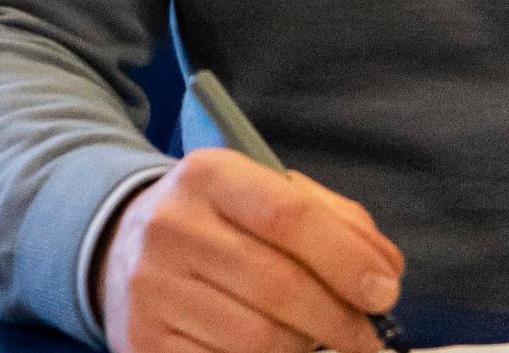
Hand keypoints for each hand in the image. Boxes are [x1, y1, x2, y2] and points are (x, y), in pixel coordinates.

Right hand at [95, 150, 402, 352]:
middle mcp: (171, 226)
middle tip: (367, 337)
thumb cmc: (219, 221)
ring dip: (302, 348)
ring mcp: (152, 289)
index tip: (385, 291)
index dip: (345, 257)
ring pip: (256, 339)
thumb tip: (385, 269)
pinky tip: (273, 352)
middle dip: (338, 318)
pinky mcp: (144, 344)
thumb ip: (333, 220)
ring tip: (313, 338)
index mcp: (208, 174)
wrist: (123, 247)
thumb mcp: (266, 194)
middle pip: (277, 284)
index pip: (287, 214)